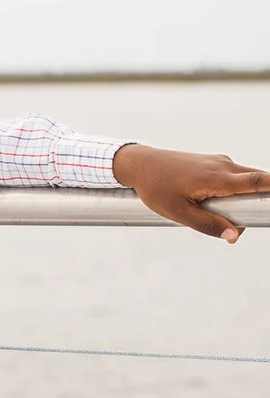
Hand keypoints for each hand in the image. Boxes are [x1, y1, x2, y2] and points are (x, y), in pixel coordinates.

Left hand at [112, 144, 266, 242]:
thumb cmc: (156, 188)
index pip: (257, 181)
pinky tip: (213, 204)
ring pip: (246, 179)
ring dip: (244, 198)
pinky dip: (234, 191)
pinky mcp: (214, 163)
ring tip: (221, 216)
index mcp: (216, 178)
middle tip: (242, 221)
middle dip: (260, 200)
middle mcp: (223, 166)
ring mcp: (219, 162)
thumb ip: (208, 224)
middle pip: (257, 179)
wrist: (141, 164)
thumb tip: (233, 235)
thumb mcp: (179, 212)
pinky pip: (234, 177)